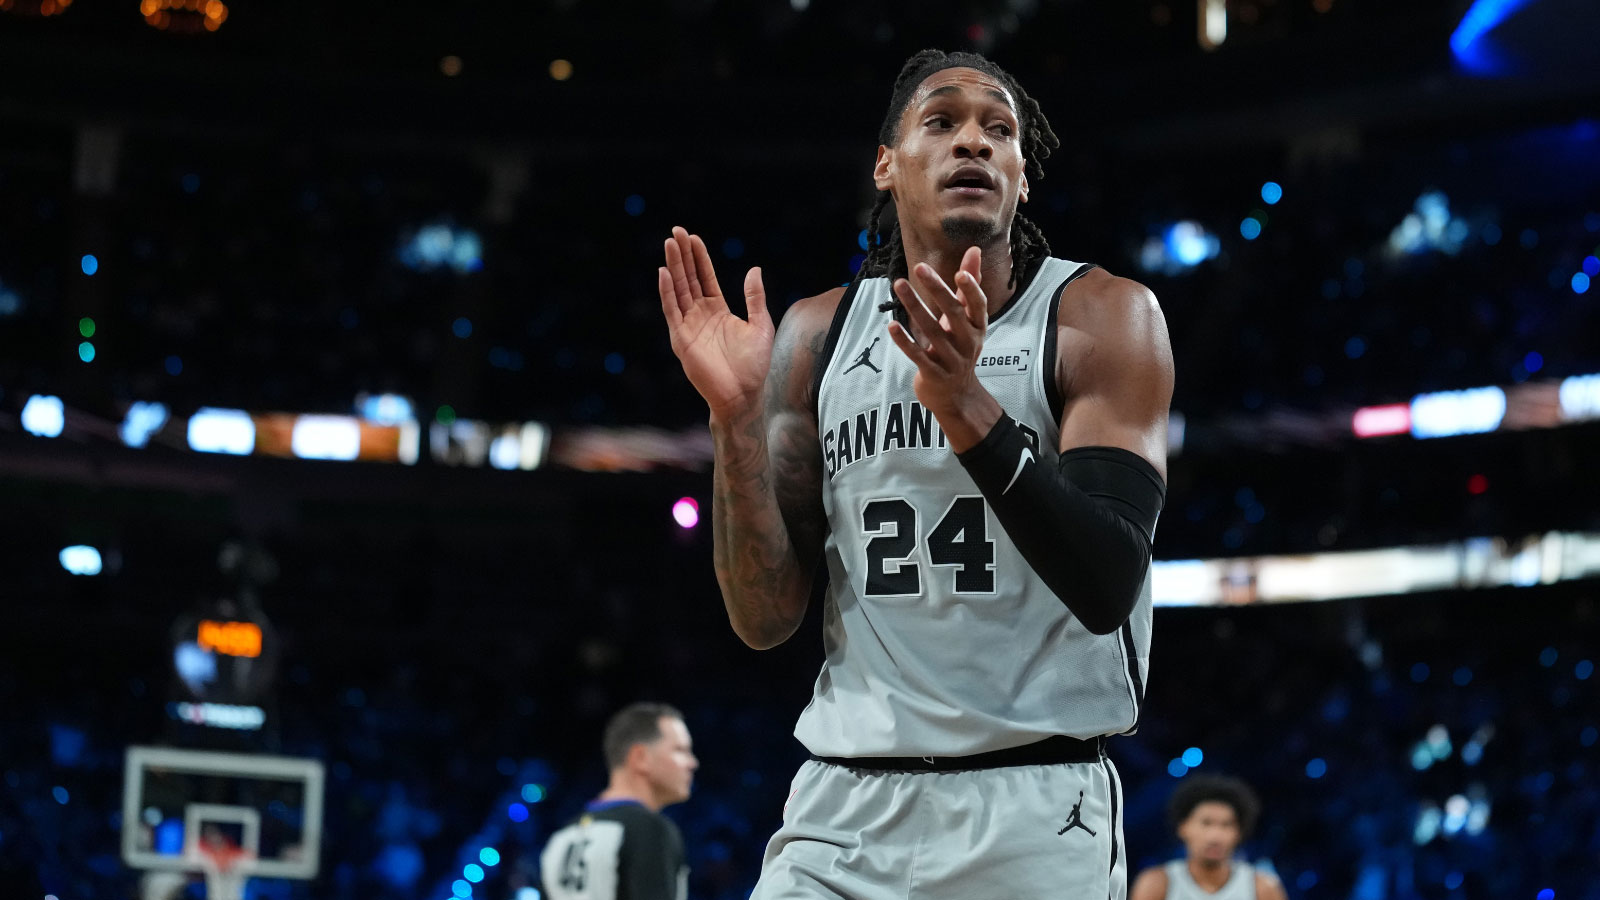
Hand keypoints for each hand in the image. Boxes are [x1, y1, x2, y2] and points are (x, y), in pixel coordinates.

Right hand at [659, 226, 773, 420]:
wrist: (744, 395)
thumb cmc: (754, 365)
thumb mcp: (761, 325)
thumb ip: (755, 298)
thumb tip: (754, 269)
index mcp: (718, 310)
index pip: (705, 277)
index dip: (699, 258)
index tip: (693, 237)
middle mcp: (700, 315)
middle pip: (688, 279)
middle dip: (682, 255)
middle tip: (676, 231)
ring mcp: (689, 326)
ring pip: (678, 290)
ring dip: (673, 267)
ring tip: (669, 244)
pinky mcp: (682, 339)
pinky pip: (672, 311)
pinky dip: (667, 292)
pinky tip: (664, 273)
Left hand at [884, 246, 1001, 447]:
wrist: (956, 395)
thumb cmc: (959, 347)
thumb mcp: (967, 319)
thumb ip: (969, 286)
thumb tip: (975, 250)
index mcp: (978, 328)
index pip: (978, 306)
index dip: (971, 290)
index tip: (960, 272)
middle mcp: (968, 343)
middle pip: (953, 314)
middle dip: (937, 289)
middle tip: (920, 267)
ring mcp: (951, 360)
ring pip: (931, 331)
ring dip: (914, 306)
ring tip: (898, 284)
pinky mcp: (933, 374)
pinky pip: (917, 355)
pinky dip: (904, 341)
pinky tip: (891, 325)